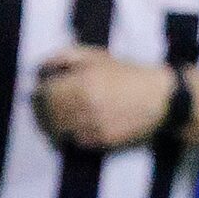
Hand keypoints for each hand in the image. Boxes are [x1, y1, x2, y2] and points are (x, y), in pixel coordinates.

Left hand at [33, 47, 177, 149]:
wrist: (161, 99)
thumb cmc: (129, 74)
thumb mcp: (98, 56)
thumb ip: (66, 57)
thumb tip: (41, 68)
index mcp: (82, 82)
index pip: (44, 94)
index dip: (37, 95)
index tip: (37, 94)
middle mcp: (85, 107)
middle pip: (48, 116)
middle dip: (41, 113)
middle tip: (41, 110)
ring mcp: (93, 126)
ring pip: (59, 131)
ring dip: (53, 127)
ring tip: (55, 120)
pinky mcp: (103, 141)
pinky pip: (76, 141)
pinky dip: (71, 135)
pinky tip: (75, 127)